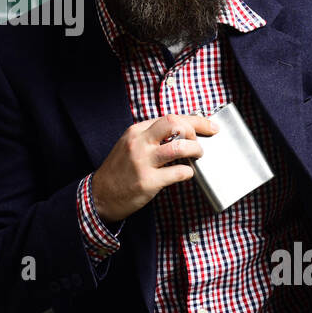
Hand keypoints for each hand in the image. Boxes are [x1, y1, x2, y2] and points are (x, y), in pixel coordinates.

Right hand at [91, 113, 218, 223]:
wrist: (100, 195)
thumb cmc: (120, 170)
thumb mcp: (130, 145)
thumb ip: (152, 137)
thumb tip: (182, 131)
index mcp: (136, 131)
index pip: (170, 117)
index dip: (195, 121)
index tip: (210, 126)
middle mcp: (139, 143)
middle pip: (175, 124)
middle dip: (194, 131)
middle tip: (199, 142)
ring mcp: (143, 162)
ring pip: (179, 147)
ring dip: (195, 150)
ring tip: (197, 156)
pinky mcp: (148, 181)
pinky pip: (178, 172)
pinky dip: (188, 173)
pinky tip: (186, 174)